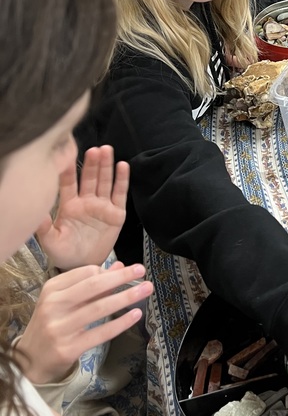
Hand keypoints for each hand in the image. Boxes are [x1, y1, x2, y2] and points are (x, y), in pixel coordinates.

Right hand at [15, 262, 152, 384]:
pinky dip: (120, 323)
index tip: (129, 269)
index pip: (86, 273)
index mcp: (51, 289)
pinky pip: (99, 333)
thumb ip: (91, 284)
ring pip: (99, 308)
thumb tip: (119, 266)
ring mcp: (59, 328)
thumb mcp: (64, 301)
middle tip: (142, 270)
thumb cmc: (51, 325)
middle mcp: (53, 305)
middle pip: (93, 286)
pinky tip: (135, 315)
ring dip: (126, 297)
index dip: (110, 271)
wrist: (29, 362)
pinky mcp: (67, 348)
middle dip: (121, 277)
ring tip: (146, 289)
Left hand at [37, 146, 128, 270]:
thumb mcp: (50, 241)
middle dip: (92, 163)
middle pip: (89, 178)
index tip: (67, 156)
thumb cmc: (64, 252)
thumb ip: (43, 227)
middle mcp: (86, 201)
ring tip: (107, 150)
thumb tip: (36, 212)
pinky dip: (122, 180)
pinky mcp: (117, 214)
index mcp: (69, 205)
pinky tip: (123, 166)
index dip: (68, 170)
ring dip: (106, 166)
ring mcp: (102, 206)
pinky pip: (120, 194)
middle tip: (94, 149)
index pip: (68, 183)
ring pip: (105, 182)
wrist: (83, 266)